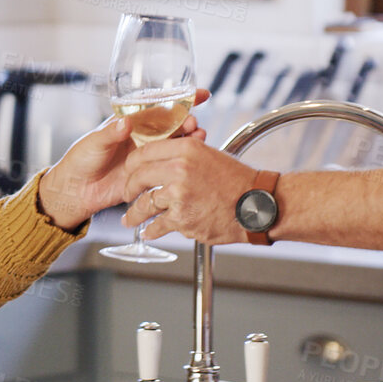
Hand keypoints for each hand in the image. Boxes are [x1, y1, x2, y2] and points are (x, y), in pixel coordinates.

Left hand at [38, 88, 211, 229]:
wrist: (77, 191)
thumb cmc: (81, 160)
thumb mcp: (94, 142)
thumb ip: (110, 133)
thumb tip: (125, 123)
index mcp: (131, 121)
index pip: (157, 105)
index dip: (178, 98)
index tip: (198, 94)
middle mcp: (143, 136)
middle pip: (172, 123)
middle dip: (187, 119)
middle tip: (193, 121)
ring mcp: (148, 154)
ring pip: (175, 143)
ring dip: (189, 139)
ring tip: (197, 137)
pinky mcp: (150, 174)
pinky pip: (170, 165)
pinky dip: (183, 161)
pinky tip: (191, 160)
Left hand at [121, 137, 257, 244]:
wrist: (257, 206)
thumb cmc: (238, 181)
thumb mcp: (210, 156)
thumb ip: (184, 156)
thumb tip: (163, 160)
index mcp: (186, 149)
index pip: (145, 152)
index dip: (131, 163)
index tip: (128, 171)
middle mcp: (180, 169)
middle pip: (139, 177)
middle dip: (128, 188)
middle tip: (126, 195)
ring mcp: (179, 195)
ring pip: (144, 204)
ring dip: (134, 214)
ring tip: (129, 219)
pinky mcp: (182, 219)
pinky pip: (157, 225)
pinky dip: (151, 231)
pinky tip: (148, 232)